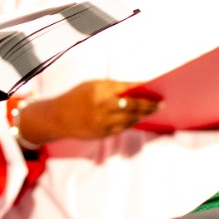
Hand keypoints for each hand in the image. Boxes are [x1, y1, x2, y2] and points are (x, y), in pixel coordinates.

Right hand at [15, 80, 159, 145]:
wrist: (58, 117)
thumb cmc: (77, 97)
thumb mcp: (93, 85)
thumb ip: (113, 87)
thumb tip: (137, 88)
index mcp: (99, 90)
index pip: (128, 89)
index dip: (143, 91)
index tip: (156, 91)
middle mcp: (102, 106)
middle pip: (132, 106)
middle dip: (149, 105)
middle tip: (161, 104)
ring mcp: (102, 122)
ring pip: (130, 119)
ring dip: (143, 115)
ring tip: (153, 111)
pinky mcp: (102, 133)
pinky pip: (122, 128)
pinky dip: (132, 122)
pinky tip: (138, 118)